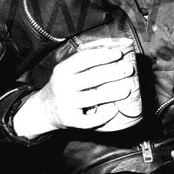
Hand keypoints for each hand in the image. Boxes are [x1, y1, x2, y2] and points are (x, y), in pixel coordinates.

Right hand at [13, 46, 136, 138]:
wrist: (44, 110)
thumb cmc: (64, 87)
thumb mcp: (67, 72)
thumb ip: (84, 63)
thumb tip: (116, 53)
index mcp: (62, 70)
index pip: (83, 59)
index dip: (102, 55)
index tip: (119, 54)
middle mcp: (62, 86)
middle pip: (92, 77)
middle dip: (113, 72)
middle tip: (129, 70)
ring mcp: (65, 103)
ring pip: (92, 97)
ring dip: (112, 93)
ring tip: (127, 90)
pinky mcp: (69, 120)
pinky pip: (88, 120)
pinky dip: (103, 115)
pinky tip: (113, 110)